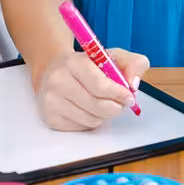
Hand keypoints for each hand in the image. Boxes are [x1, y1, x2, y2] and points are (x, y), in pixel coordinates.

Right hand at [35, 47, 149, 131]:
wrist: (53, 69)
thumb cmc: (86, 65)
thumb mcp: (111, 56)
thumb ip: (132, 64)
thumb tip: (133, 84)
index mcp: (74, 62)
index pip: (101, 86)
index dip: (119, 94)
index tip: (129, 97)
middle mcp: (58, 81)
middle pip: (97, 106)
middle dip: (115, 107)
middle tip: (120, 104)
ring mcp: (51, 101)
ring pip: (92, 120)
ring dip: (104, 115)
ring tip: (101, 103)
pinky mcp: (50, 118)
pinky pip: (82, 128)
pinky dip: (91, 121)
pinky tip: (87, 109)